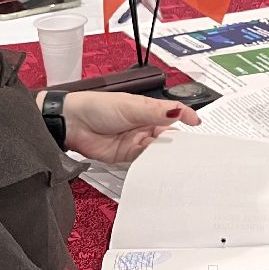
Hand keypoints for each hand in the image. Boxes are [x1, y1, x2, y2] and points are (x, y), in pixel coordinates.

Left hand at [59, 91, 198, 162]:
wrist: (72, 124)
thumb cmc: (97, 107)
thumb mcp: (131, 106)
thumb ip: (156, 112)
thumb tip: (179, 112)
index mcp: (146, 108)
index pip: (172, 111)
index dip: (185, 116)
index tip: (196, 123)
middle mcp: (143, 124)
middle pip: (167, 133)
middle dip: (176, 139)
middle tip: (186, 146)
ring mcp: (135, 140)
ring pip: (157, 148)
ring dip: (164, 152)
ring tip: (173, 156)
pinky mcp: (126, 155)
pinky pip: (144, 160)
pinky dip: (151, 162)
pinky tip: (157, 162)